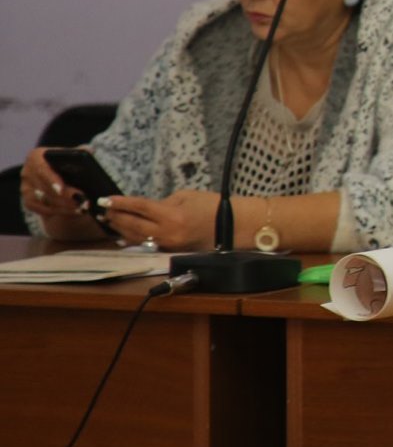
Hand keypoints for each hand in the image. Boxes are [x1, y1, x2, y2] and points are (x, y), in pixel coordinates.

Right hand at [21, 147, 100, 230]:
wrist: (57, 175)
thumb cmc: (66, 163)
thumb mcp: (71, 156)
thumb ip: (78, 153)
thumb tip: (88, 150)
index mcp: (36, 157)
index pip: (42, 169)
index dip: (51, 180)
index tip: (61, 190)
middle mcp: (27, 172)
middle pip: (45, 188)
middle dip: (65, 197)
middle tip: (82, 201)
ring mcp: (26, 188)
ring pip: (45, 201)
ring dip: (65, 206)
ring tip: (83, 207)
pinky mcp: (29, 202)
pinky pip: (44, 210)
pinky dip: (61, 211)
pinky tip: (76, 212)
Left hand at [103, 190, 218, 251]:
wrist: (234, 225)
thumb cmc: (213, 206)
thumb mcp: (186, 196)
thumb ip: (163, 203)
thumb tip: (145, 209)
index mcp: (172, 215)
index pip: (139, 208)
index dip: (120, 203)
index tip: (105, 199)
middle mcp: (168, 232)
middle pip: (133, 225)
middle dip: (117, 216)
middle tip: (104, 209)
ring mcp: (169, 244)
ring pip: (137, 237)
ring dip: (121, 229)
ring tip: (110, 220)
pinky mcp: (172, 250)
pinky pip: (148, 244)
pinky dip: (134, 239)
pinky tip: (124, 236)